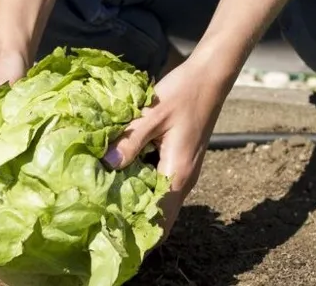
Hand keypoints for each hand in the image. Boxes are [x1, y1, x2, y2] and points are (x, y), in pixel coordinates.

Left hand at [101, 55, 232, 239]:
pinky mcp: (182, 159)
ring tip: (108, 203)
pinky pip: (162, 182)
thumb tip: (106, 165)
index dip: (141, 235)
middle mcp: (184, 178)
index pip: (160, 220)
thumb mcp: (152, 114)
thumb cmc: (183, 93)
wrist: (210, 77)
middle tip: (104, 221)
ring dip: (140, 204)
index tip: (116, 239)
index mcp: (177, 172)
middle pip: (161, 214)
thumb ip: (129, 141)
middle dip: (136, 221)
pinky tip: (123, 177)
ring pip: (161, 198)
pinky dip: (145, 186)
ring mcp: (185, 169)